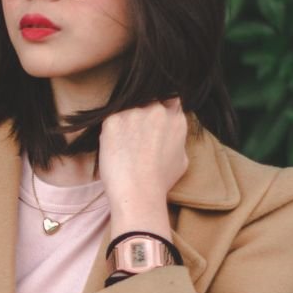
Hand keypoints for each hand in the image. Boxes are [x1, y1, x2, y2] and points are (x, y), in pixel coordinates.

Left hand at [97, 96, 189, 211]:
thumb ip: (176, 138)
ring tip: (124, 150)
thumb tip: (171, 132)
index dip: (156, 113)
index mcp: (175, 118)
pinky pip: (110, 122)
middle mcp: (157, 109)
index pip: (168, 100)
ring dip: (124, 125)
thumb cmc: (160, 182)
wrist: (138, 192)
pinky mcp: (113, 119)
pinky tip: (115, 152)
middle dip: (139, 118)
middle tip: (134, 140)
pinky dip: (111, 135)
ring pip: (126, 112)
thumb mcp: (182, 159)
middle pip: (145, 104)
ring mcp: (134, 112)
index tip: (150, 126)